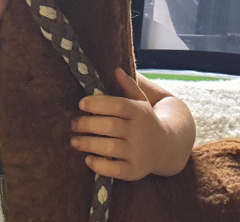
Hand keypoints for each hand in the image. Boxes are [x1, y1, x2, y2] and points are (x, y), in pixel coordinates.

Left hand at [70, 68, 190, 179]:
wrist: (166, 147)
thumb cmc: (146, 121)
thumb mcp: (142, 102)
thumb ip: (129, 87)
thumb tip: (116, 69)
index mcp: (140, 112)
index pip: (118, 105)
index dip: (98, 103)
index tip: (81, 103)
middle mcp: (140, 132)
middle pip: (110, 126)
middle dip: (87, 124)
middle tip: (73, 124)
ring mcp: (138, 152)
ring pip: (109, 148)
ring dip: (88, 144)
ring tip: (74, 141)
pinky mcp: (134, 170)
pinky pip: (114, 169)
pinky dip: (99, 165)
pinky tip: (88, 159)